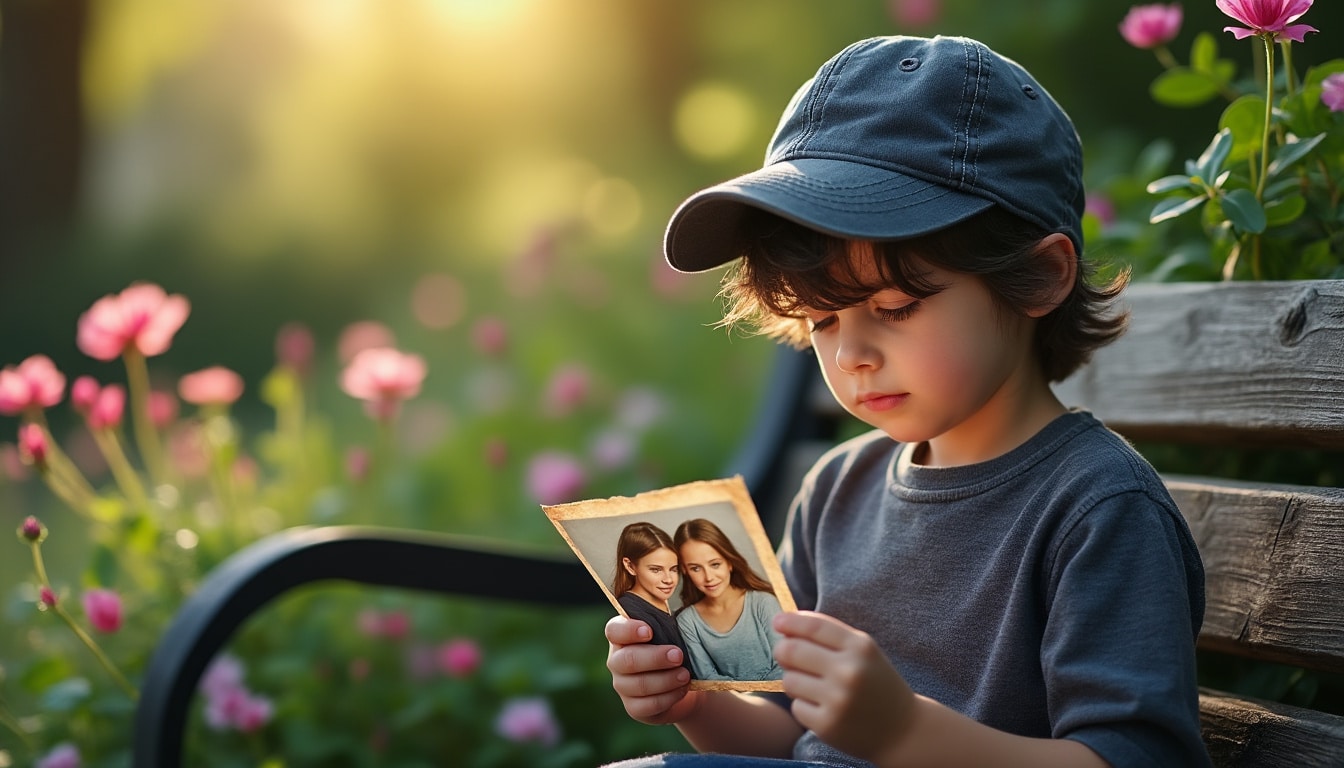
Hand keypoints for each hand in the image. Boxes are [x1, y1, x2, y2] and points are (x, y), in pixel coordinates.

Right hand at [605, 614, 700, 724]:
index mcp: (623, 636)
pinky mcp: (634, 707)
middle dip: (655, 658)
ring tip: (685, 675)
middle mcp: (617, 660)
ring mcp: (622, 685)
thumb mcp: (675, 627)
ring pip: (638, 684)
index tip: (649, 631)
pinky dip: (668, 697)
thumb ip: (669, 615)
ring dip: (665, 679)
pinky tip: (682, 689)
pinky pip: (648, 705)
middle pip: (627, 660)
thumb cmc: (677, 646)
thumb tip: (669, 598)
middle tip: (678, 655)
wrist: (686, 680)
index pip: (614, 630)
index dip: (628, 630)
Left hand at [773, 611, 915, 762]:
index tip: (777, 622)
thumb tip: (784, 626)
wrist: (902, 731)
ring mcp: (838, 700)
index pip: (813, 626)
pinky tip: (822, 707)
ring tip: (813, 685)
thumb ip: (829, 636)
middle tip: (786, 654)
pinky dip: (804, 705)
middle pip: (792, 650)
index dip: (790, 621)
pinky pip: (796, 706)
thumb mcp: (864, 653)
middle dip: (783, 650)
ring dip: (794, 680)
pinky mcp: (828, 725)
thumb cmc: (876, 685)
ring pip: (790, 680)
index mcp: (860, 647)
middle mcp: (849, 671)